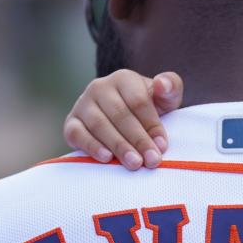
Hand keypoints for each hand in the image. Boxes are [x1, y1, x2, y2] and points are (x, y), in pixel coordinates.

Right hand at [62, 70, 181, 169]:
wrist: (121, 121)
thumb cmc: (146, 110)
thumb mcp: (163, 98)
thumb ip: (171, 87)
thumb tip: (161, 84)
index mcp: (123, 78)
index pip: (138, 101)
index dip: (152, 124)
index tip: (162, 146)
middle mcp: (99, 87)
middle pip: (120, 114)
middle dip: (138, 140)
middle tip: (151, 160)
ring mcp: (82, 104)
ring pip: (100, 125)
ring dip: (119, 146)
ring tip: (134, 163)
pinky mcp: (71, 123)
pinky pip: (77, 134)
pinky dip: (92, 147)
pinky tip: (107, 158)